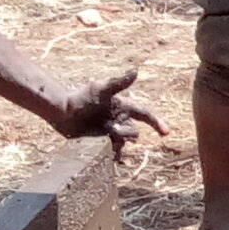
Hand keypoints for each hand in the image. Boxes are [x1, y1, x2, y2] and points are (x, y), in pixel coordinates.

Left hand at [50, 68, 169, 155]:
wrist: (62, 112)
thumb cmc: (81, 97)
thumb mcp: (101, 88)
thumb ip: (119, 82)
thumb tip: (135, 70)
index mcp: (124, 107)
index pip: (146, 114)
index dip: (157, 123)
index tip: (166, 133)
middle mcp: (121, 119)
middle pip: (134, 131)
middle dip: (126, 131)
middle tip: (110, 128)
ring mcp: (112, 132)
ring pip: (125, 142)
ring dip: (119, 142)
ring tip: (105, 137)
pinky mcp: (103, 142)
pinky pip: (115, 151)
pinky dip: (116, 155)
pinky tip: (114, 159)